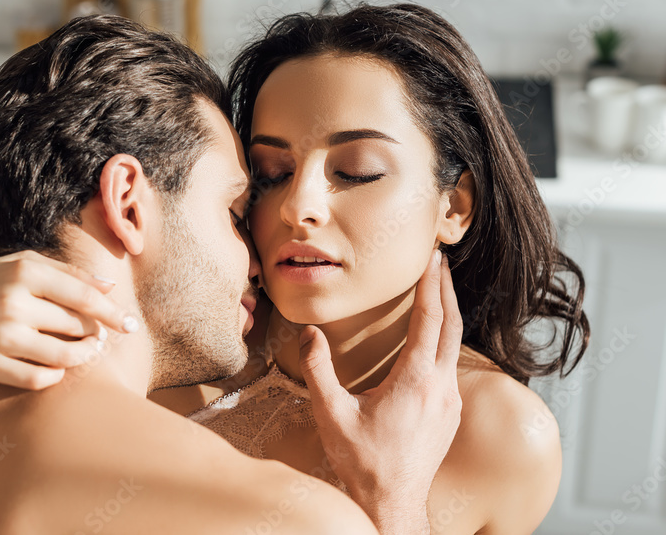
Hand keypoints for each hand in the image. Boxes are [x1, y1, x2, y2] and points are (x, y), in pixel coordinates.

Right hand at [0, 251, 136, 389]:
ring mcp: (0, 336)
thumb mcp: (20, 265)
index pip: (84, 296)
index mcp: (24, 273)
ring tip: (85, 353)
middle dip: (94, 333)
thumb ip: (66, 273)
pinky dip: (54, 375)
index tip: (130, 325)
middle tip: (99, 337)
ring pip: (62, 355)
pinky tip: (56, 367)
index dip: (112, 312)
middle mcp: (13, 303)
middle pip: (76, 326)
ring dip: (81, 357)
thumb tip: (109, 286)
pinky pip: (37, 378)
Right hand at [298, 250, 462, 534]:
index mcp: (416, 380)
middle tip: (441, 262)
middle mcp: (441, 387)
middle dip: (447, 290)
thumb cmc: (363, 462)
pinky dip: (443, 341)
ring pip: (454, 346)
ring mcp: (450, 402)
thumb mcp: (331, 414)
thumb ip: (317, 370)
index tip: (433, 259)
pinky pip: (450, 366)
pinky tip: (430, 341)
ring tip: (437, 293)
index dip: (432, 285)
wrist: (392, 504)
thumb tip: (308, 334)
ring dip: (447, 315)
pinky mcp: (450, 415)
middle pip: (451, 325)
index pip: (430, 319)